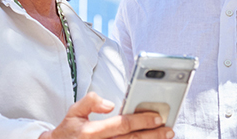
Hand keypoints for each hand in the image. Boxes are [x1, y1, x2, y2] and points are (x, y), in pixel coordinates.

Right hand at [39, 92, 172, 138]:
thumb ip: (90, 102)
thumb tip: (110, 103)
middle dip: (153, 135)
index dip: (141, 120)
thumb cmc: (68, 132)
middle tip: (168, 130)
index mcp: (92, 132)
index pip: (122, 125)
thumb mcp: (73, 112)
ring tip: (164, 137)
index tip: (157, 117)